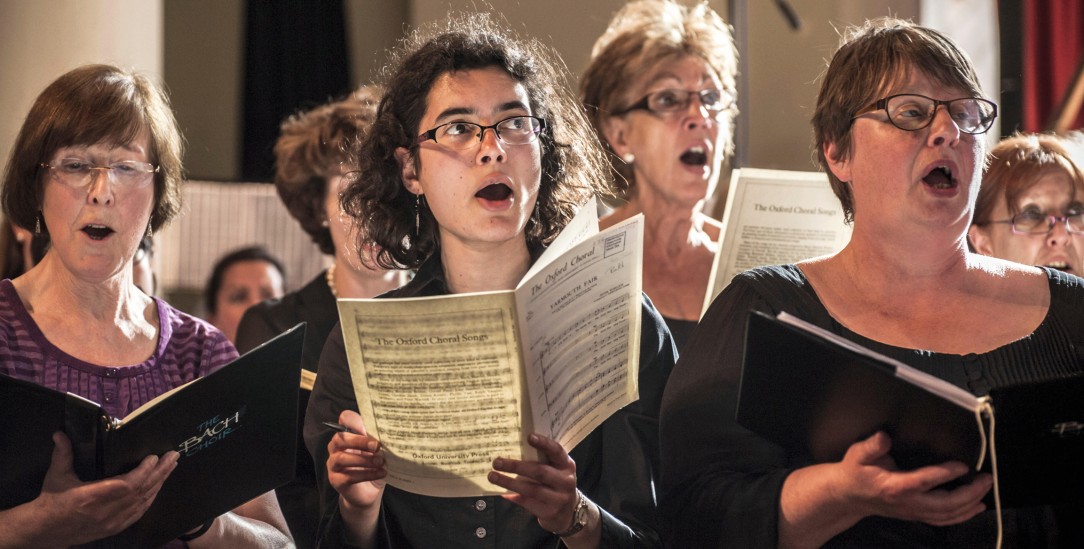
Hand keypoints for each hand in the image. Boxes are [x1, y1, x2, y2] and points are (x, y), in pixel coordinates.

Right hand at [34, 432, 177, 544]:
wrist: (45, 531)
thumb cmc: (52, 500)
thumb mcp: (56, 475)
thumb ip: (62, 454)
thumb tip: (60, 433)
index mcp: (91, 497)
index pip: (127, 484)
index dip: (143, 472)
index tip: (154, 457)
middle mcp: (105, 511)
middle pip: (141, 491)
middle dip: (160, 473)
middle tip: (174, 456)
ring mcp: (112, 522)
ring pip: (143, 503)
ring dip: (159, 484)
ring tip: (171, 468)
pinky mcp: (114, 528)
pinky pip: (138, 514)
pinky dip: (150, 499)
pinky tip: (158, 488)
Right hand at [326, 410, 385, 511]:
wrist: (369, 492)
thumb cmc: (372, 466)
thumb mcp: (376, 451)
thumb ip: (376, 438)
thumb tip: (387, 429)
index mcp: (346, 436)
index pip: (344, 420)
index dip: (353, 420)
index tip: (368, 425)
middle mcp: (335, 449)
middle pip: (339, 439)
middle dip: (359, 441)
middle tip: (377, 446)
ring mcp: (333, 465)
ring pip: (341, 458)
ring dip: (363, 460)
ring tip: (380, 462)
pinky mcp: (336, 481)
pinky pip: (348, 476)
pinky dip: (366, 474)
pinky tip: (381, 473)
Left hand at [489, 433, 579, 533]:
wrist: (567, 511)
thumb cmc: (556, 482)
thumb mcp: (556, 469)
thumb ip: (543, 459)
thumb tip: (514, 446)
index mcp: (567, 465)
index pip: (557, 451)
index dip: (544, 443)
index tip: (529, 436)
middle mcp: (566, 481)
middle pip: (540, 472)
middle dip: (516, 466)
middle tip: (497, 462)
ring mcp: (559, 498)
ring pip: (531, 489)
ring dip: (509, 482)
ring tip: (493, 476)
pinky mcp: (549, 512)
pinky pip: (528, 502)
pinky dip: (514, 496)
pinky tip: (502, 492)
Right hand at [839, 431, 992, 525]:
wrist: (848, 496)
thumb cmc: (855, 472)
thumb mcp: (858, 454)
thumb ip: (872, 445)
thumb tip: (884, 437)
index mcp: (894, 486)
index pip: (924, 481)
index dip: (946, 474)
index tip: (964, 465)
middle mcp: (907, 502)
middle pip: (944, 504)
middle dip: (969, 492)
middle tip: (986, 477)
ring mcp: (913, 511)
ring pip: (947, 515)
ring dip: (970, 504)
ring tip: (985, 489)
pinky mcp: (917, 514)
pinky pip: (944, 520)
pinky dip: (963, 515)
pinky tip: (976, 507)